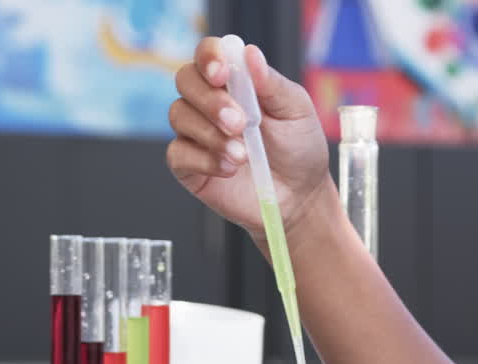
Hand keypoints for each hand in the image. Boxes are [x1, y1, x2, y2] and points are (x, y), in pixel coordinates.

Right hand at [166, 37, 332, 253]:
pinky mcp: (188, 164)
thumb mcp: (296, 111)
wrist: (300, 196)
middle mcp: (209, 101)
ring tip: (244, 155)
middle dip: (211, 100)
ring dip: (212, 135)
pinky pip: (177, 153)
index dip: (209, 57)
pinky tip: (229, 169)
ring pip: (180, 116)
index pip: (208, 54)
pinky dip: (204, 160)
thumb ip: (272, 83)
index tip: (222, 74)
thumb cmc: (299, 149)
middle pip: (185, 80)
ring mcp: (195, 132)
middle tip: (240, 124)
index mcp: (234, 81)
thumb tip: (250, 53)